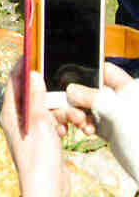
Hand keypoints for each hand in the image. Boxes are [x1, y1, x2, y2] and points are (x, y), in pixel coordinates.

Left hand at [0, 61, 67, 196]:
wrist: (47, 187)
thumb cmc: (38, 157)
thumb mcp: (39, 121)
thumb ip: (36, 96)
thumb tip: (31, 72)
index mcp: (10, 112)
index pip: (13, 82)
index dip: (22, 67)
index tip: (33, 54)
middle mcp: (17, 119)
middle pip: (33, 95)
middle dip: (51, 94)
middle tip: (64, 93)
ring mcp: (29, 129)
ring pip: (47, 109)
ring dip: (61, 111)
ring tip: (73, 119)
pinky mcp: (41, 138)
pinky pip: (52, 122)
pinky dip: (61, 123)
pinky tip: (68, 130)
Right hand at [58, 62, 138, 181]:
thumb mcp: (118, 113)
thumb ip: (94, 98)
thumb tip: (71, 90)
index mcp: (129, 89)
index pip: (106, 70)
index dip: (89, 72)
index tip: (72, 78)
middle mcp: (121, 100)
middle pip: (92, 88)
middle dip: (79, 97)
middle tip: (72, 104)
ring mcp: (114, 115)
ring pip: (88, 105)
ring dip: (79, 113)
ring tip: (81, 122)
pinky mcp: (109, 128)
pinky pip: (90, 120)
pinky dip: (84, 124)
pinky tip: (86, 130)